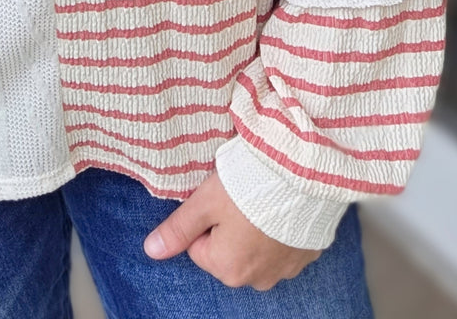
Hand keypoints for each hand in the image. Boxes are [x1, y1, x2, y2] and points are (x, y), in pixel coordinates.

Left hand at [144, 169, 320, 290]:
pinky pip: (282, 246)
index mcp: (227, 269)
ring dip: (254, 230)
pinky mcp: (305, 256)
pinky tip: (281, 207)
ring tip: (262, 200)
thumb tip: (151, 251)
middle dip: (228, 227)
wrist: (303, 177)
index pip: (199, 246)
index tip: (218, 199)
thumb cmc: (248, 188)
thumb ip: (178, 229)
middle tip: (239, 197)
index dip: (204, 218)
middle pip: (227, 251)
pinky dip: (278, 230)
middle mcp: (257, 279)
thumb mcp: (204, 203)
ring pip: (255, 250)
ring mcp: (284, 270)